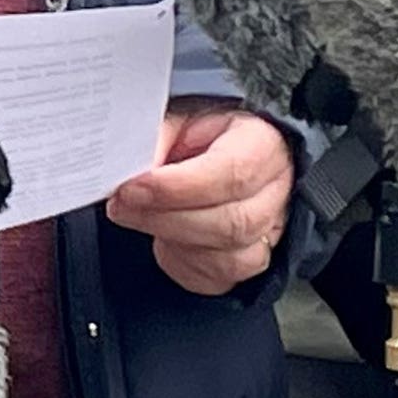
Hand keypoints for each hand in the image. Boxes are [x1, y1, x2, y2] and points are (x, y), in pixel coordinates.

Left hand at [103, 106, 293, 297]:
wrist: (223, 159)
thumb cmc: (204, 139)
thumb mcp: (180, 121)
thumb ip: (159, 138)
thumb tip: (131, 162)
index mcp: (264, 145)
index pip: (231, 173)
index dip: (177, 187)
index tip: (132, 188)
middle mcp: (276, 191)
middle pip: (230, 222)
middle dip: (164, 217)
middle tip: (121, 204)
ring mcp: (269, 231)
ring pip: (226, 256)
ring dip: (170, 239)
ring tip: (137, 216)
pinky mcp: (250, 262)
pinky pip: (217, 277)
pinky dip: (182, 261)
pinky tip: (164, 237)